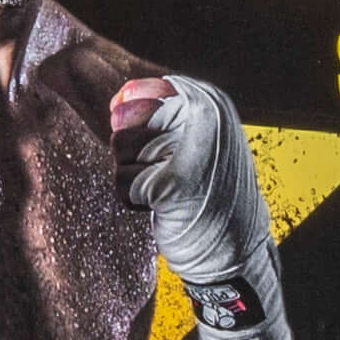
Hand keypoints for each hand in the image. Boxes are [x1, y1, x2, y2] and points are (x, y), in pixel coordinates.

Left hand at [113, 74, 300, 339]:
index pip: (139, 86)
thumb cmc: (207, 194)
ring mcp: (192, 149)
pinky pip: (122, 184)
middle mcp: (205, 117)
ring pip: (119, 150)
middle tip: (161, 171)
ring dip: (131, 175)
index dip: (123, 109)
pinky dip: (133, 200)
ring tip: (164, 191)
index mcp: (210, 100)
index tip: (129, 130)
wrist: (235, 253)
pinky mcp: (174, 185)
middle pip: (123, 121)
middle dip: (130, 150)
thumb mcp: (196, 140)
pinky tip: (159, 208)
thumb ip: (159, 114)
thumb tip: (104, 91)